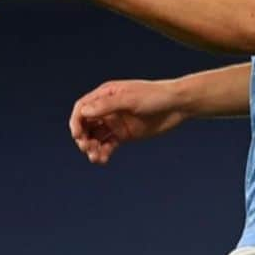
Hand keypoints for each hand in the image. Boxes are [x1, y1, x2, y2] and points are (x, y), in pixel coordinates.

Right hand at [69, 79, 184, 165]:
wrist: (177, 105)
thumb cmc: (155, 96)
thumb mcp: (130, 99)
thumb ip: (108, 105)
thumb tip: (84, 112)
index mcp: (106, 95)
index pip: (83, 108)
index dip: (76, 122)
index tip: (78, 136)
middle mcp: (108, 109)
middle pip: (86, 124)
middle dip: (83, 137)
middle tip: (87, 147)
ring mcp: (115, 122)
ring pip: (96, 137)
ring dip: (92, 147)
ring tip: (95, 158)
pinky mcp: (124, 135)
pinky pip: (108, 145)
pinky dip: (103, 152)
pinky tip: (103, 159)